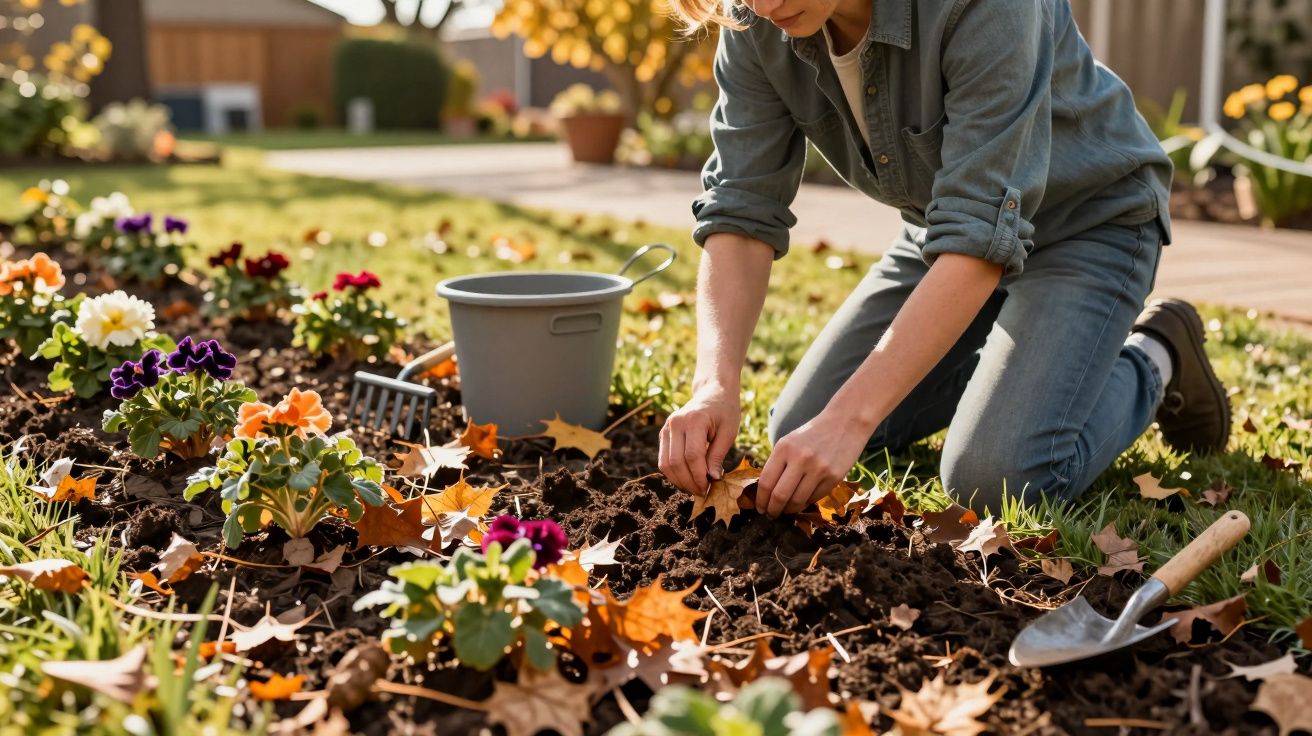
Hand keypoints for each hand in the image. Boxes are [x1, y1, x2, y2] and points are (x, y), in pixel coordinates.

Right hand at [659, 386, 741, 495]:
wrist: (713, 392)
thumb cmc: (725, 411)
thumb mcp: (728, 432)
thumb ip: (718, 455)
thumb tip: (713, 479)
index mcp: (694, 420)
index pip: (692, 456)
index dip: (700, 476)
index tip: (710, 487)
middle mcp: (676, 423)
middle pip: (676, 462)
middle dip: (689, 482)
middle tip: (703, 492)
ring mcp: (666, 428)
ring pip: (665, 464)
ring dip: (679, 481)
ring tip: (695, 488)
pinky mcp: (663, 434)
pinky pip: (663, 460)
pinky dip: (674, 474)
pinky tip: (688, 479)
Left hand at [756, 408, 870, 516]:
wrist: (845, 423)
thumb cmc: (812, 435)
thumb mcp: (789, 442)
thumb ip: (777, 464)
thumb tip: (765, 493)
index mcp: (784, 448)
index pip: (766, 482)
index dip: (761, 500)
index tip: (760, 508)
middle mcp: (800, 458)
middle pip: (780, 496)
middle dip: (772, 510)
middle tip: (771, 515)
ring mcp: (819, 468)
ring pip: (797, 501)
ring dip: (789, 510)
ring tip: (785, 511)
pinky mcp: (834, 477)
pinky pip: (814, 498)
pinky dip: (805, 503)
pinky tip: (801, 501)